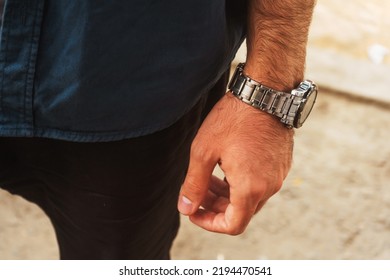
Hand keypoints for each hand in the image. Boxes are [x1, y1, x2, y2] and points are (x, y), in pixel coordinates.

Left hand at [178, 93, 293, 234]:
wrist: (265, 93)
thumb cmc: (233, 119)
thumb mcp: (204, 152)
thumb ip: (194, 185)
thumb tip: (186, 209)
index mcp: (251, 188)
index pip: (232, 225)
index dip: (210, 223)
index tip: (194, 212)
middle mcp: (269, 186)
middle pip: (240, 212)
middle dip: (215, 206)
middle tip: (197, 190)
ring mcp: (278, 175)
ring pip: (250, 198)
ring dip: (227, 193)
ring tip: (208, 176)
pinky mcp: (281, 163)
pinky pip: (260, 183)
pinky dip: (241, 182)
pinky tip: (227, 165)